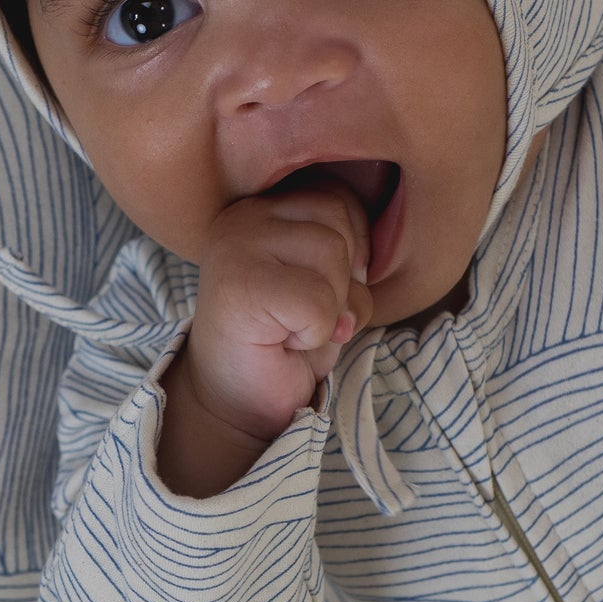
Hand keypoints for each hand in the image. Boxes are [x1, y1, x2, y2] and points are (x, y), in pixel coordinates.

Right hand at [180, 175, 372, 445]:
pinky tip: (284, 343)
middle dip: (344, 281)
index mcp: (266, 207)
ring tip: (293, 326)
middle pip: (340, 224)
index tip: (323, 290)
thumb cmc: (286, 338)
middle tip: (305, 315)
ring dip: (330, 308)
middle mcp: (244, 217)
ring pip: (333, 256)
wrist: (236, 402)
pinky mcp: (238, 288)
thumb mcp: (330, 282)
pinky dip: (316, 334)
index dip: (354, 250)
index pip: (340, 199)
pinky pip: (319, 302)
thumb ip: (349, 250)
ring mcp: (235, 248)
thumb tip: (367, 263)